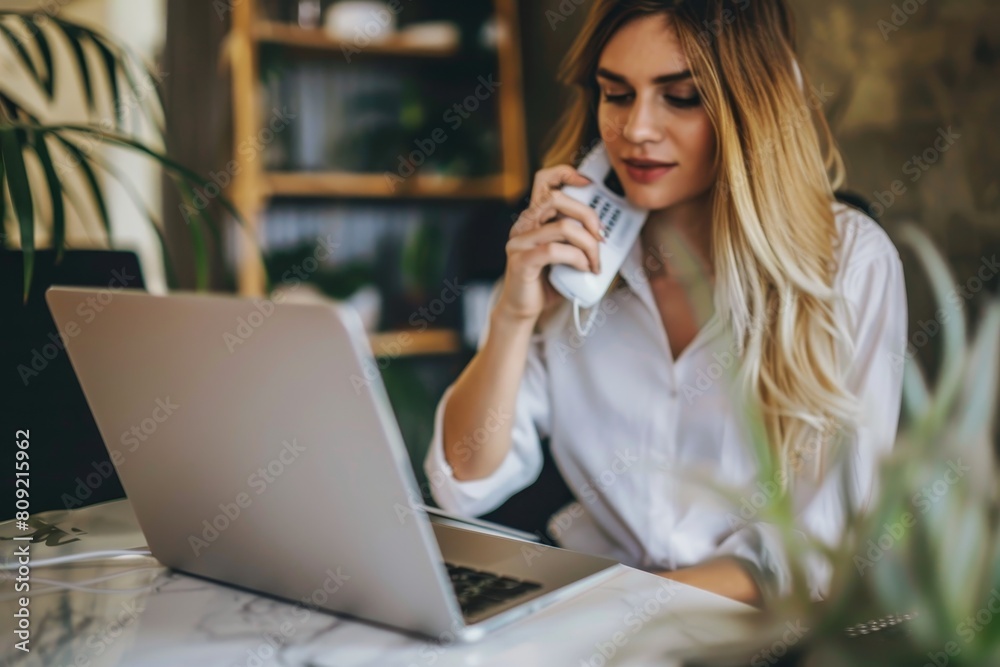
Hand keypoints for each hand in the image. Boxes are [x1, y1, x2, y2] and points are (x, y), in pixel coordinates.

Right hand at [496, 165, 605, 323]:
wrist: (524, 310)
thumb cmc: (547, 281)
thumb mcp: (564, 252)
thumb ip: (574, 236)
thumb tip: (605, 227)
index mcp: (533, 218)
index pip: (544, 180)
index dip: (565, 173)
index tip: (587, 183)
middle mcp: (523, 225)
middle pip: (558, 199)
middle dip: (588, 215)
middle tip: (601, 236)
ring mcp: (519, 242)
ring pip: (563, 227)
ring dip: (588, 245)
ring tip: (595, 262)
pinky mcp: (521, 261)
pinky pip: (555, 250)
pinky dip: (576, 258)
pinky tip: (583, 269)